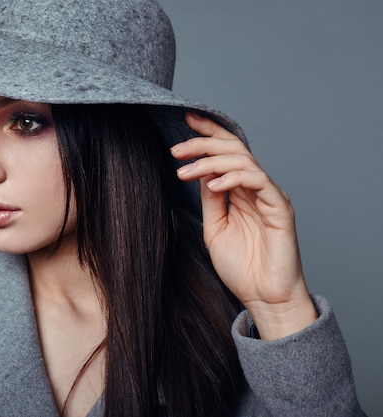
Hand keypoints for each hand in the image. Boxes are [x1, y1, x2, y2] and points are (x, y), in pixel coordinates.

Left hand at [171, 112, 316, 339]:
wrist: (264, 298)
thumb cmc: (242, 268)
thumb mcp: (215, 228)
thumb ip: (210, 200)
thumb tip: (200, 173)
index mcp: (240, 191)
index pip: (225, 153)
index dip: (208, 133)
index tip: (185, 120)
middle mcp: (255, 189)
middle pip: (232, 149)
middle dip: (202, 143)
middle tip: (176, 149)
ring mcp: (269, 196)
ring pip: (242, 160)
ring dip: (210, 161)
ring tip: (184, 171)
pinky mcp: (280, 208)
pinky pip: (258, 181)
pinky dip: (234, 177)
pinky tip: (213, 184)